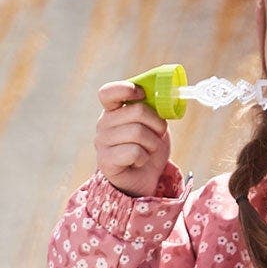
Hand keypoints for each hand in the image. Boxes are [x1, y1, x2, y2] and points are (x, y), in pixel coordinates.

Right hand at [94, 80, 171, 196]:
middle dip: (157, 123)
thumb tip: (164, 94)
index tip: (142, 94)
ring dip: (152, 143)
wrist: (145, 178)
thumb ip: (154, 107)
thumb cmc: (149, 147)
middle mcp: (103, 124)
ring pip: (137, 132)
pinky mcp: (105, 162)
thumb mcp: (154, 122)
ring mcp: (102, 143)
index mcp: (113, 110)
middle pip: (137, 111)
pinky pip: (134, 152)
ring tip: (149, 150)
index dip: (126, 89)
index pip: (109, 92)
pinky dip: (144, 157)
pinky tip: (139, 162)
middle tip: (159, 133)